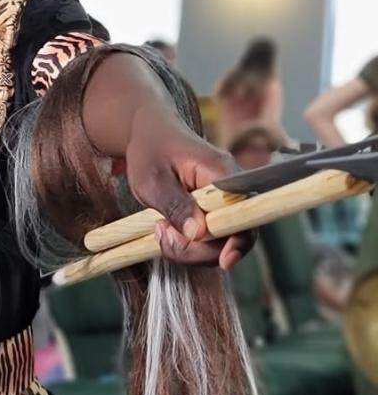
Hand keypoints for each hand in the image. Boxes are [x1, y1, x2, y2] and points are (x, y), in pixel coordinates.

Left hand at [125, 109, 253, 270]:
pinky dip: (188, 243)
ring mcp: (225, 202)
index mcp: (222, 174)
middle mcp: (232, 189)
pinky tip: (166, 229)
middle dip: (197, 249)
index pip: (245, 214)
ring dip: (188, 247)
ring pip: (219, 243)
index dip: (238, 241)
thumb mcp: (152, 179)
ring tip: (159, 228)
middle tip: (162, 234)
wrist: (151, 133)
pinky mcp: (214, 211)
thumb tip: (199, 233)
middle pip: (233, 236)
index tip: (224, 261)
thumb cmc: (150, 150)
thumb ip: (175, 205)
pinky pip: (210, 238)